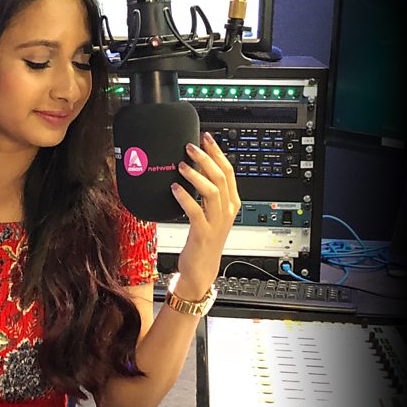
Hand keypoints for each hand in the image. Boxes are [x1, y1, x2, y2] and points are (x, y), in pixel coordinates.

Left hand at [169, 132, 241, 297]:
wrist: (201, 268)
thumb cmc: (202, 238)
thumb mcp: (208, 212)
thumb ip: (205, 192)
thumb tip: (193, 167)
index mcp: (231, 203)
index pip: (229, 171)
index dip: (217, 152)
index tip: (206, 137)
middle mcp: (227, 211)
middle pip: (221, 178)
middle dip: (206, 159)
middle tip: (190, 147)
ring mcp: (216, 222)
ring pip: (211, 192)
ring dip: (196, 175)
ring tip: (181, 165)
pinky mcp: (203, 233)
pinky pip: (195, 211)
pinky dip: (185, 197)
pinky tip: (175, 188)